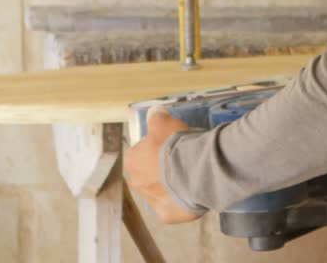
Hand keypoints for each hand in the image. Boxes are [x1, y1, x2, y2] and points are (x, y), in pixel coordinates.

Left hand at [124, 107, 203, 223]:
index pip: (138, 153)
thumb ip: (157, 117)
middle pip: (147, 174)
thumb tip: (154, 111)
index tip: (167, 146)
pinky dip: (180, 200)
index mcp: (132, 160)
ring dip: (169, 185)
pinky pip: (173, 206)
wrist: (193, 171)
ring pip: (159, 191)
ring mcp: (151, 201)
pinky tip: (191, 191)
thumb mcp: (164, 122)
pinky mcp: (167, 215)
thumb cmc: (174, 145)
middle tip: (179, 161)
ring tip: (188, 176)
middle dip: (159, 170)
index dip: (153, 149)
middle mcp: (136, 183)